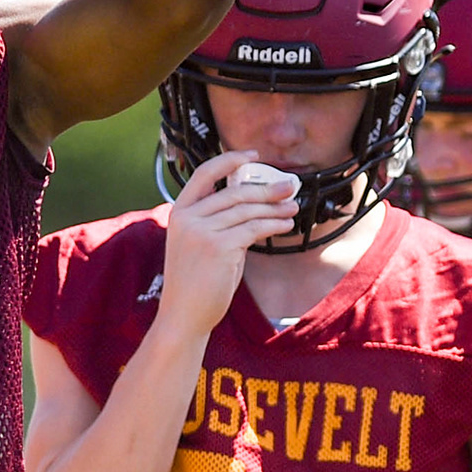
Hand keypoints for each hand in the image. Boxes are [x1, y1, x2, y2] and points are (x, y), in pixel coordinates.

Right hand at [158, 152, 293, 330]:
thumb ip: (218, 221)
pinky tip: (285, 226)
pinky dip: (273, 225)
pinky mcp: (219, 247)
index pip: (204, 174)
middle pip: (235, 192)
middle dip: (266, 188)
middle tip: (289, 187)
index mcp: (179, 212)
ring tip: (292, 209)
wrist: (184, 315)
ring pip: (247, 210)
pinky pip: (254, 229)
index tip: (253, 156)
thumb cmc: (194, 282)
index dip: (229, 160)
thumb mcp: (198, 243)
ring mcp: (202, 232)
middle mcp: (188, 218)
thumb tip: (255, 203)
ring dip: (275, 208)